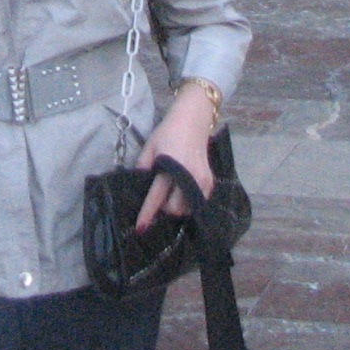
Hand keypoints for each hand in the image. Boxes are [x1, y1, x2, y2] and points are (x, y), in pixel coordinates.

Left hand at [133, 89, 216, 232]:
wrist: (193, 121)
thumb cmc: (168, 132)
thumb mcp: (150, 147)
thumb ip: (143, 168)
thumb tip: (140, 188)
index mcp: (170, 167)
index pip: (157, 196)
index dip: (147, 213)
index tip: (140, 228)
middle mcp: (189, 176)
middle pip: (175, 209)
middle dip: (164, 208)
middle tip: (160, 197)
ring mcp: (202, 180)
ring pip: (187, 209)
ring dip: (177, 206)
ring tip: (172, 193)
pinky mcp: (210, 182)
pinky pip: (198, 203)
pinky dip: (189, 202)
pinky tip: (183, 190)